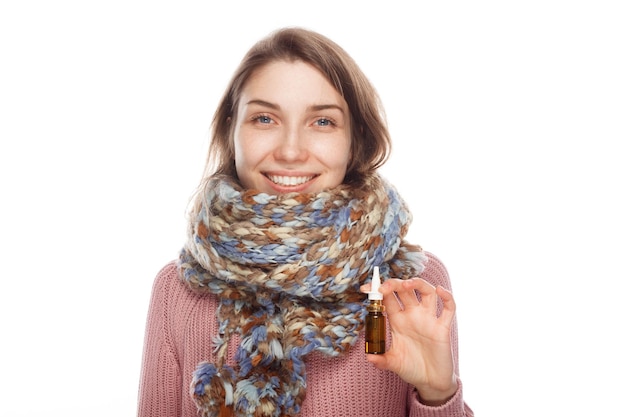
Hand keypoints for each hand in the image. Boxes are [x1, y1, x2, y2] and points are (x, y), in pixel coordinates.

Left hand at [361, 277, 457, 404]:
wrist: (430, 382)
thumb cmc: (411, 368)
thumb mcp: (393, 363)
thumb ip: (381, 359)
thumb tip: (368, 357)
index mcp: (397, 320)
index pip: (387, 298)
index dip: (377, 291)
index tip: (365, 289)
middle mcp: (413, 315)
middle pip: (404, 290)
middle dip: (394, 284)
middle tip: (383, 287)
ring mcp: (428, 319)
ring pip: (426, 292)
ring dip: (417, 284)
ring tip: (407, 285)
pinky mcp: (442, 328)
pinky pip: (448, 308)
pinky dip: (447, 297)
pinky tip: (440, 290)